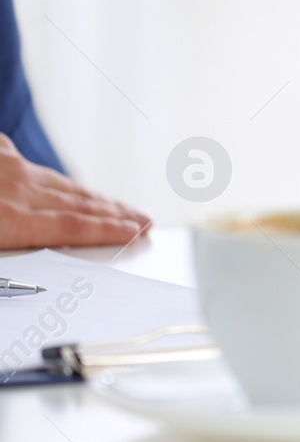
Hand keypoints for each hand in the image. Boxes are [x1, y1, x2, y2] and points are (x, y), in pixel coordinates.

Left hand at [0, 135, 150, 248]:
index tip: (135, 233)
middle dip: (116, 213)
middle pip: (77, 204)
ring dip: (93, 197)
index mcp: (6, 219)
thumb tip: (11, 279)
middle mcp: (15, 189)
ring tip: (116, 206)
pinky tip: (51, 180)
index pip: (70, 227)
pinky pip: (27, 162)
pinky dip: (45, 175)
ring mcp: (6, 165)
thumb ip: (10, 241)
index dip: (107, 231)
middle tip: (144, 219)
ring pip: (59, 183)